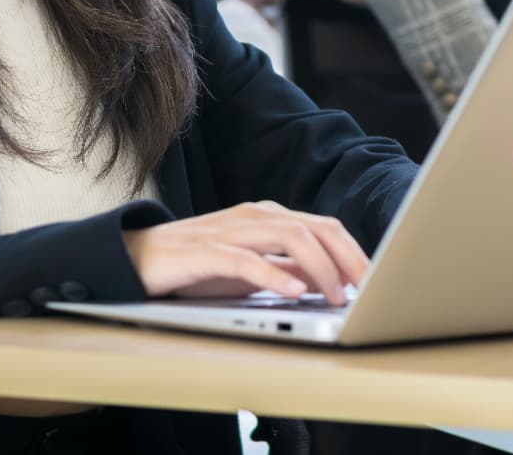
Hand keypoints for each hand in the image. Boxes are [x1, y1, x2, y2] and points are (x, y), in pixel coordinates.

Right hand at [123, 201, 369, 302]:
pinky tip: (292, 292)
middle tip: (367, 287)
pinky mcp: (204, 251)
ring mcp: (230, 230)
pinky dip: (274, 275)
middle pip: (315, 227)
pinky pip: (246, 259)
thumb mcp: (251, 270)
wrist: (137, 259)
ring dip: (318, 267)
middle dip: (347, 257)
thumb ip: (286, 271)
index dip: (354, 252)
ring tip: (335, 295)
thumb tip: (329, 282)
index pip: (324, 227)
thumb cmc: (196, 266)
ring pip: (288, 236)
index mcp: (269, 217)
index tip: (375, 280)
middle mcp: (255, 216)